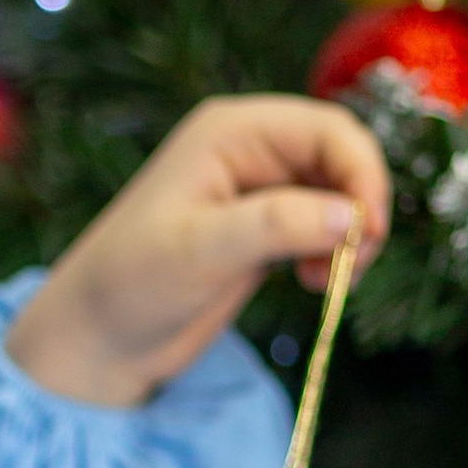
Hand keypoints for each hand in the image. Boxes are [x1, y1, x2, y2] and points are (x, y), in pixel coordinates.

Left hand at [3, 95, 390, 408]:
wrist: (99, 337)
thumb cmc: (132, 284)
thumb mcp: (200, 251)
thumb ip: (274, 226)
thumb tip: (349, 216)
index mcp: (232, 131)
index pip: (328, 130)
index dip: (362, 174)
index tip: (368, 233)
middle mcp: (250, 149)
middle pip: (342, 157)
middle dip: (360, 207)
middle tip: (354, 263)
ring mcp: (259, 188)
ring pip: (340, 192)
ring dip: (351, 233)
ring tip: (325, 279)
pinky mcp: (265, 228)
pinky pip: (325, 223)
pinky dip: (335, 250)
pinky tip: (315, 281)